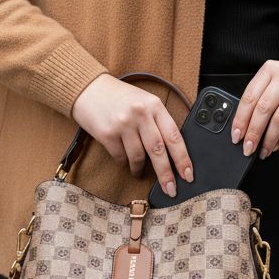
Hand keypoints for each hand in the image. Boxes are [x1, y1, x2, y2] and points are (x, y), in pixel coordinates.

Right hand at [70, 74, 193, 197]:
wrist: (89, 89)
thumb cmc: (121, 98)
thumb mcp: (145, 102)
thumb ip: (158, 121)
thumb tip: (174, 153)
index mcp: (154, 105)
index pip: (174, 136)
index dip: (183, 158)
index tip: (188, 175)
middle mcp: (140, 113)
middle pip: (158, 150)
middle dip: (166, 174)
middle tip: (171, 190)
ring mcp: (123, 123)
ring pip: (138, 157)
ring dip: (139, 169)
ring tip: (138, 172)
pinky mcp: (107, 133)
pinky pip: (120, 157)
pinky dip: (123, 163)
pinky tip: (123, 160)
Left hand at [230, 60, 278, 159]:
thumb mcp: (275, 81)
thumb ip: (260, 97)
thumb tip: (244, 128)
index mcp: (270, 69)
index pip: (249, 97)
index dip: (240, 119)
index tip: (236, 136)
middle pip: (263, 109)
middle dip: (253, 133)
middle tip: (247, 148)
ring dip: (269, 139)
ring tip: (263, 150)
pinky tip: (277, 145)